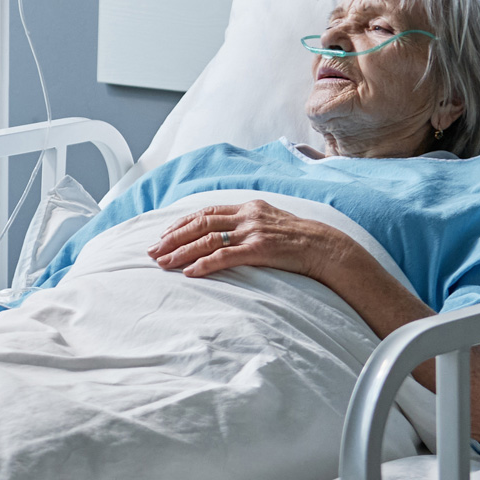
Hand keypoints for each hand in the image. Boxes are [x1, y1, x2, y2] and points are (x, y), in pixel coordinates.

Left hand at [148, 199, 361, 280]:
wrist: (327, 247)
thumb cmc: (299, 239)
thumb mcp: (271, 222)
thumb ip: (247, 224)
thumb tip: (224, 232)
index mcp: (248, 207)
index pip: (206, 212)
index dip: (181, 224)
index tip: (162, 235)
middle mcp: (247, 216)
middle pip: (200, 223)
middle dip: (172, 237)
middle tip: (152, 251)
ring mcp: (253, 232)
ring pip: (207, 239)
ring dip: (181, 252)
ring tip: (163, 263)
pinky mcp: (260, 250)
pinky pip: (225, 257)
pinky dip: (204, 264)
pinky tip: (190, 273)